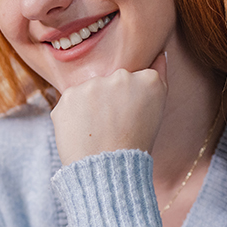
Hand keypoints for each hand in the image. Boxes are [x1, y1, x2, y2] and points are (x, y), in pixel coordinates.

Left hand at [50, 52, 167, 164]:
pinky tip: (82, 133)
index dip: (130, 100)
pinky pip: (69, 102)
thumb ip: (159, 76)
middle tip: (112, 127)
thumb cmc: (135, 144)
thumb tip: (159, 54)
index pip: (135, 78)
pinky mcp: (66, 96)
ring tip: (97, 132)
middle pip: (110, 82)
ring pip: (88, 91)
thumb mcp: (157, 110)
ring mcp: (91, 85)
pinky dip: (72, 116)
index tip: (130, 118)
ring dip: (90, 107)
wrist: (107, 172)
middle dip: (109, 100)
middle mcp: (119, 76)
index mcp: (147, 79)